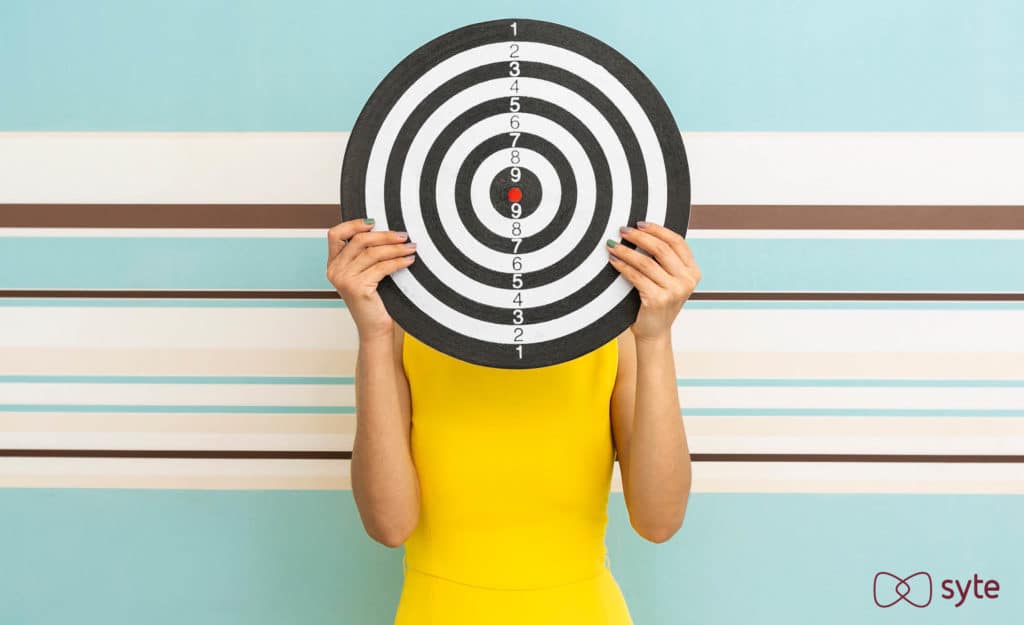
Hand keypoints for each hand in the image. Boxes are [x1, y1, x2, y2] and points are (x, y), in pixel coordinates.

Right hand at [326, 216, 416, 339]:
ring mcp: (344, 279)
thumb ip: (364, 255)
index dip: (353, 224)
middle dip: (384, 235)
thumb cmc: (373, 301)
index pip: (335, 234)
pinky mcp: (357, 288)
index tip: (374, 222)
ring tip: (411, 247)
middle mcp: (335, 270)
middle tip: (403, 235)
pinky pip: (382, 267)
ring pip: (372, 252)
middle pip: (359, 240)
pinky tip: (409, 260)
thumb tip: (386, 231)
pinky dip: (398, 261)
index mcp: (333, 264)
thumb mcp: (364, 274)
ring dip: (395, 248)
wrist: (374, 328)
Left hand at [606, 221, 700, 342]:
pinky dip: (623, 266)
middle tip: (623, 231)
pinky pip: (636, 276)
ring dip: (626, 251)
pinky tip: (614, 261)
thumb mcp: (670, 280)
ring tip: (612, 245)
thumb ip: (665, 260)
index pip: (677, 242)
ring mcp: (674, 291)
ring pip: (646, 262)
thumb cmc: (659, 303)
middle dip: (639, 237)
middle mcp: (687, 280)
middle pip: (661, 249)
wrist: (655, 333)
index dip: (657, 229)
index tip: (640, 224)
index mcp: (693, 272)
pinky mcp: (658, 299)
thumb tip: (642, 232)